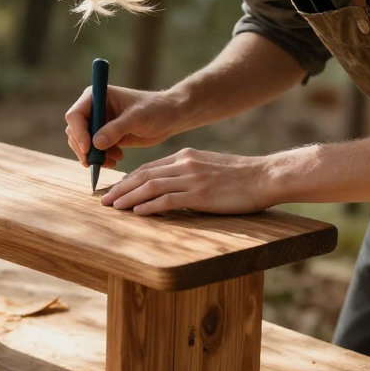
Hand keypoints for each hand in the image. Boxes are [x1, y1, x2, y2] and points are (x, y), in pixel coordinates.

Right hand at [64, 85, 182, 167]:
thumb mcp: (136, 118)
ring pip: (82, 144)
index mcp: (97, 96)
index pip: (75, 115)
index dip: (78, 133)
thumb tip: (95, 144)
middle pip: (74, 131)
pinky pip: (94, 151)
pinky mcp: (105, 136)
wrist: (169, 117)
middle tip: (97, 162)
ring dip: (93, 156)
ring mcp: (98, 123)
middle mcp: (93, 108)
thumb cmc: (155, 109)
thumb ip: (116, 129)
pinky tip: (116, 159)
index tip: (88, 149)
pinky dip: (101, 158)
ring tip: (112, 161)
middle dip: (84, 149)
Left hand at [101, 148, 277, 214]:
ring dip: (129, 198)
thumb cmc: (240, 177)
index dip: (127, 180)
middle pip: (143, 175)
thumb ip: (187, 175)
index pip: (148, 168)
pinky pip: (168, 200)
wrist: (265, 176)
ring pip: (151, 187)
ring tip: (114, 208)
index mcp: (185, 157)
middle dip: (121, 189)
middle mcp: (184, 164)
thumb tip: (170, 189)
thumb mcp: (208, 169)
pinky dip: (150, 206)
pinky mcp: (200, 194)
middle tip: (104, 201)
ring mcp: (191, 179)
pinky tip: (137, 213)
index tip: (113, 190)